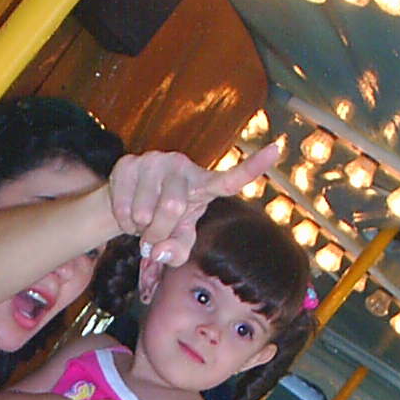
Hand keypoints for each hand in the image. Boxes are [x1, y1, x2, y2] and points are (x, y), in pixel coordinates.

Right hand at [108, 141, 282, 265]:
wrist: (125, 206)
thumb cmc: (161, 223)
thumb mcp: (177, 241)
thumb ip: (177, 251)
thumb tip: (159, 251)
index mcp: (203, 184)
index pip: (231, 179)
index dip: (253, 167)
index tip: (277, 149)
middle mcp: (183, 166)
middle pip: (171, 208)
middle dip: (157, 233)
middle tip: (152, 237)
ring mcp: (155, 161)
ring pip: (144, 211)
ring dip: (138, 229)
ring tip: (141, 222)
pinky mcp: (129, 163)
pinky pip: (122, 206)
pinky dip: (122, 222)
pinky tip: (126, 215)